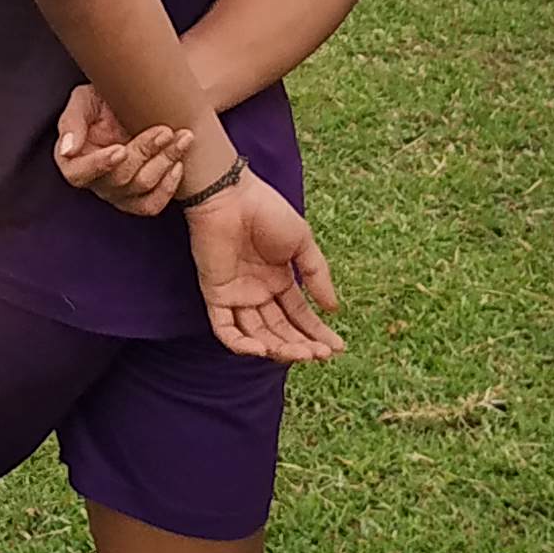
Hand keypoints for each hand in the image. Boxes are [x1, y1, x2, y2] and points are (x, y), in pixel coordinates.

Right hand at [52, 86, 192, 216]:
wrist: (134, 105)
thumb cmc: (104, 101)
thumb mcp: (83, 100)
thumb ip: (72, 122)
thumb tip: (68, 150)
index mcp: (74, 160)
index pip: (78, 174)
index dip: (100, 165)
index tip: (121, 149)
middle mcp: (95, 181)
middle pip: (118, 178)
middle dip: (144, 152)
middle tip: (164, 130)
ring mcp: (118, 194)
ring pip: (141, 187)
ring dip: (164, 161)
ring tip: (181, 137)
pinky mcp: (139, 200)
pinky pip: (152, 205)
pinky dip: (168, 185)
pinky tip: (178, 163)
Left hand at [184, 175, 345, 362]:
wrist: (231, 196)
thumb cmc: (267, 212)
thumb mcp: (302, 242)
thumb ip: (317, 275)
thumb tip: (333, 309)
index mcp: (279, 280)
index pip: (299, 316)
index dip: (317, 333)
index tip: (337, 348)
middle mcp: (258, 292)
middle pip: (280, 330)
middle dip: (301, 346)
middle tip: (320, 355)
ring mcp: (237, 295)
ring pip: (257, 335)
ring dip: (279, 348)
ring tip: (301, 353)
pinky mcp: (215, 295)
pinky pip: (225, 330)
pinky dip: (241, 344)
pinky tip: (263, 349)